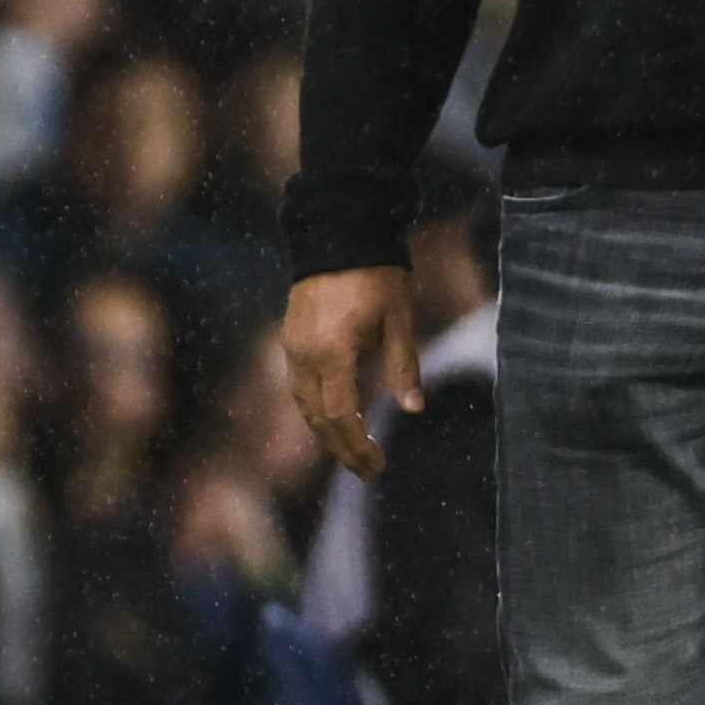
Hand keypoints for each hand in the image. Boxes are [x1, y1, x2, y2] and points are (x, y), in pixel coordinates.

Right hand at [278, 265, 420, 481]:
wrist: (338, 232)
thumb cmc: (376, 274)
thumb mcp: (399, 320)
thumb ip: (404, 366)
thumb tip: (413, 409)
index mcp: (333, 352)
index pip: (341, 416)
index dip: (358, 446)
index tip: (377, 467)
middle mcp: (305, 355)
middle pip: (319, 418)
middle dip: (343, 449)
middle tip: (368, 471)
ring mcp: (293, 347)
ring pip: (304, 405)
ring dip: (326, 433)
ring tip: (352, 452)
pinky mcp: (290, 338)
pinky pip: (298, 387)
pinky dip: (316, 410)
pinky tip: (334, 418)